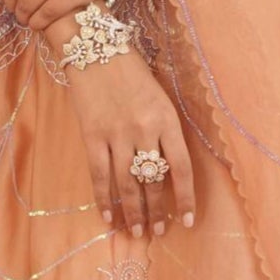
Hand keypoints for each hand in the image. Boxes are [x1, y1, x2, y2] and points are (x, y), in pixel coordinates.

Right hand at [66, 49, 195, 237]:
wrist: (94, 47)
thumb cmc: (131, 72)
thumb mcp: (160, 97)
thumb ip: (165, 132)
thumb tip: (166, 172)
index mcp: (167, 119)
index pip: (181, 168)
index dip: (185, 198)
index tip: (186, 221)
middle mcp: (144, 130)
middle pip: (153, 181)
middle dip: (157, 211)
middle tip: (159, 232)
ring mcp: (117, 134)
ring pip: (127, 184)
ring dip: (133, 213)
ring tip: (136, 232)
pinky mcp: (92, 136)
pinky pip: (99, 175)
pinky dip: (104, 199)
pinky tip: (109, 218)